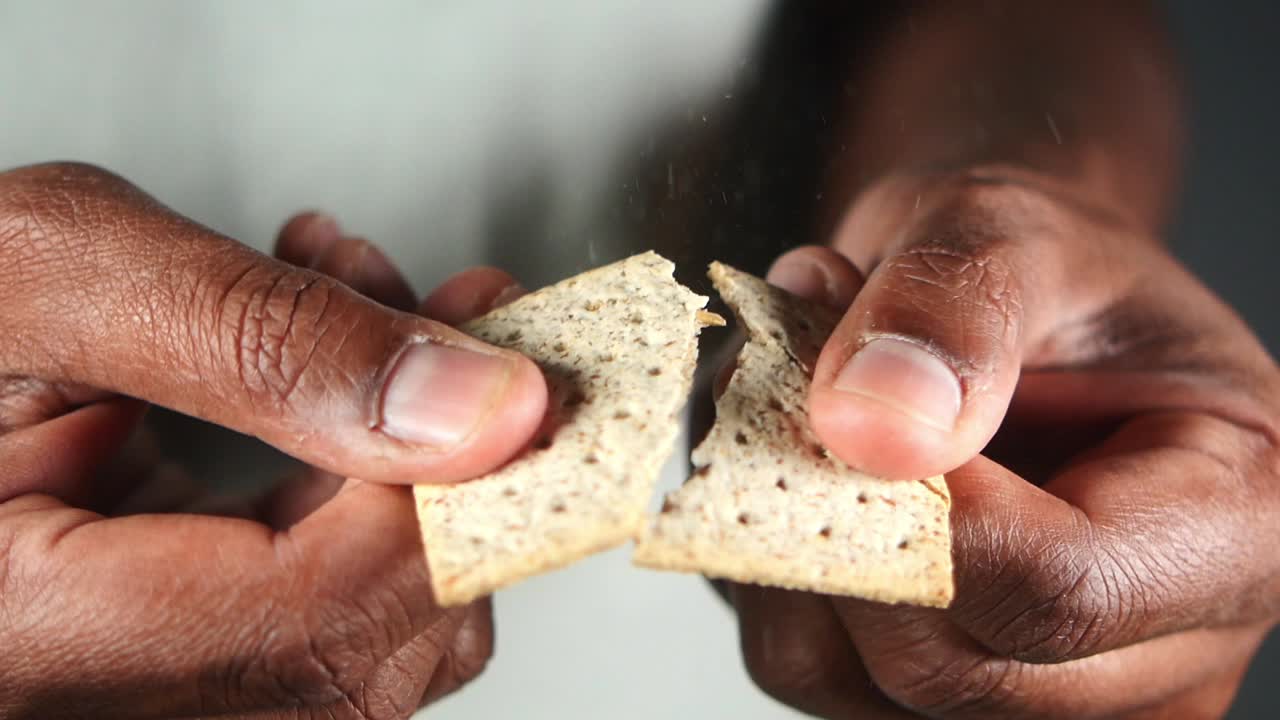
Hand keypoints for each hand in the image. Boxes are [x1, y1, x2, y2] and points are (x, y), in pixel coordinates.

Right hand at [0, 162, 546, 717]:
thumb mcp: (61, 277)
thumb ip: (273, 341)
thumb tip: (483, 412)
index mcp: (23, 645)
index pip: (316, 618)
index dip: (445, 492)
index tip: (507, 365)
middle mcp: (88, 703)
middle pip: (369, 647)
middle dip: (449, 461)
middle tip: (459, 313)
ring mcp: (139, 693)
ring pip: (371, 632)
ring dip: (414, 459)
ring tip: (371, 310)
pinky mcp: (178, 652)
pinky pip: (327, 604)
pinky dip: (365, 484)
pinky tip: (335, 381)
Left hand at [732, 171, 1279, 718]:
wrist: (1018, 310)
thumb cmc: (1044, 271)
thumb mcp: (1008, 228)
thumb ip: (951, 308)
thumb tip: (870, 426)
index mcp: (1236, 524)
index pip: (1060, 587)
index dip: (917, 507)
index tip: (842, 401)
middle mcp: (1164, 644)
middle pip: (950, 664)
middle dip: (837, 518)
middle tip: (804, 379)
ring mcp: (1055, 693)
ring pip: (853, 681)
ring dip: (790, 535)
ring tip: (814, 418)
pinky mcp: (954, 695)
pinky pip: (813, 668)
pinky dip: (777, 567)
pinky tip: (812, 478)